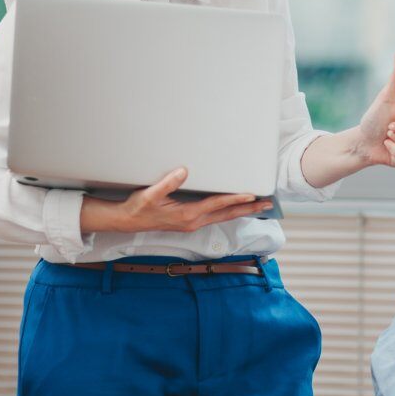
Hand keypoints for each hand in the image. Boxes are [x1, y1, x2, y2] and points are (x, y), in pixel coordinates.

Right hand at [80, 167, 271, 232]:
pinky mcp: (190, 222)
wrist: (127, 221)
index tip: (251, 195)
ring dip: (241, 211)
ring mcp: (193, 223)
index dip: (234, 199)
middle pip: (227, 214)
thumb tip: (183, 172)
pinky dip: (229, 212)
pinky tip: (236, 208)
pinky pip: (215, 217)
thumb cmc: (138, 207)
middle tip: (267, 204)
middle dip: (248, 209)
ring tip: (259, 206)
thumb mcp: (150, 194)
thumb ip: (167, 183)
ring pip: (223, 217)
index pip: (217, 205)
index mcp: (187, 214)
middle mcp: (193, 221)